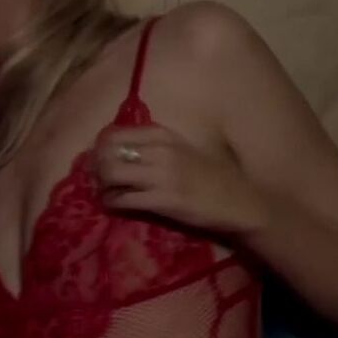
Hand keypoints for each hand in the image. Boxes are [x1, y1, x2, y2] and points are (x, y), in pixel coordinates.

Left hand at [93, 125, 267, 234]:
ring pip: (110, 173)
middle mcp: (160, 151)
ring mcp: (161, 176)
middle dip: (96, 166)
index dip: (99, 147)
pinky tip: (113, 205)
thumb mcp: (184, 149)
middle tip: (97, 178)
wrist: (242, 203)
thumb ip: (156, 146)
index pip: (115, 133)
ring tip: (105, 192)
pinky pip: (123, 199)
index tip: (98, 159)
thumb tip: (123, 148)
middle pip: (107, 151)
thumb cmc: (214, 177)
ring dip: (101, 184)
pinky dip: (112, 202)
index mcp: (164, 135)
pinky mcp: (163, 201)